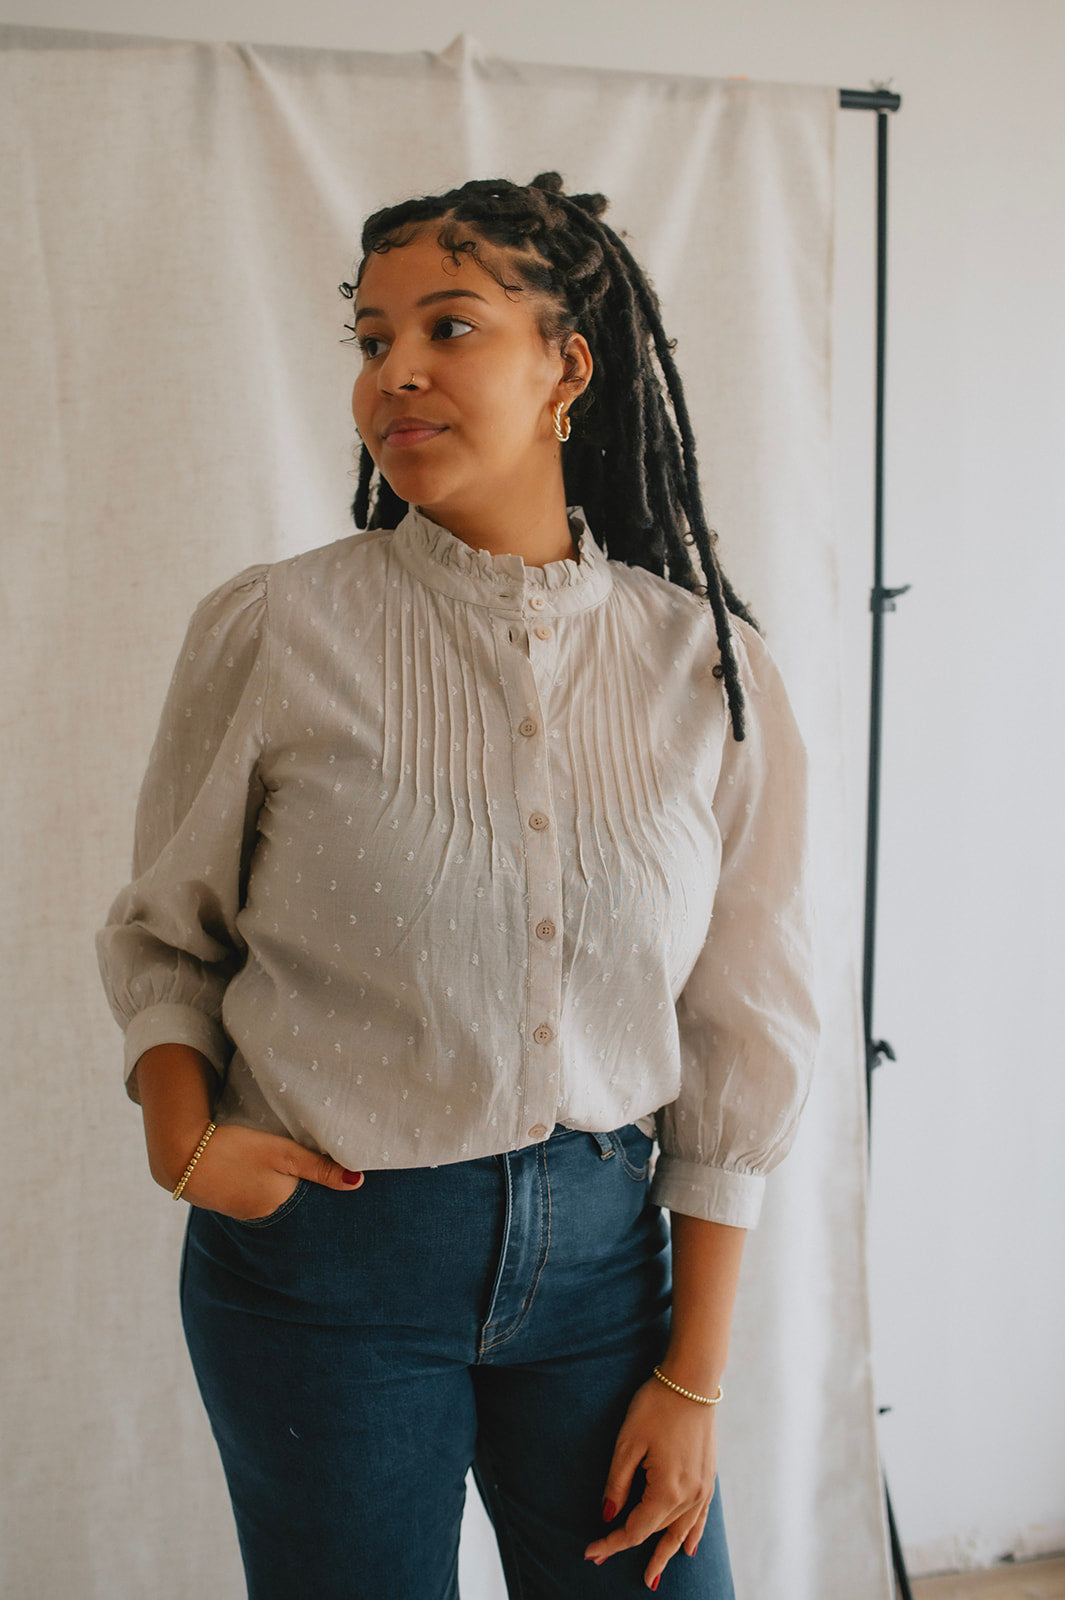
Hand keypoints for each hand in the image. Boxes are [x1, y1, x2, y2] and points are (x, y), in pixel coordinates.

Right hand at [170, 1124, 363, 1218]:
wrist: (178, 1155)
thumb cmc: (234, 1149)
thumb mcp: (282, 1153)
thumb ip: (320, 1167)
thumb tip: (358, 1182)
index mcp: (280, 1203)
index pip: (311, 1195)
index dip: (319, 1183)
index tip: (328, 1170)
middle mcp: (262, 1213)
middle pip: (291, 1196)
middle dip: (298, 1186)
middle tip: (300, 1164)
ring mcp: (241, 1210)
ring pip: (270, 1194)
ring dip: (275, 1182)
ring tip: (275, 1165)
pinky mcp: (224, 1200)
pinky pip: (250, 1193)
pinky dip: (255, 1182)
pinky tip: (252, 1169)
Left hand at [584, 1376, 718, 1589]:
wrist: (692, 1380)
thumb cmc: (656, 1405)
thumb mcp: (627, 1443)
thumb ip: (617, 1484)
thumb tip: (608, 1516)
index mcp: (667, 1490)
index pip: (635, 1529)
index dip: (611, 1543)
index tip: (590, 1552)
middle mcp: (689, 1496)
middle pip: (656, 1531)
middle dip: (629, 1546)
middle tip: (602, 1556)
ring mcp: (703, 1488)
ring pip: (681, 1532)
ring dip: (665, 1554)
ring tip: (652, 1577)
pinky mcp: (709, 1477)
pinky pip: (701, 1517)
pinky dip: (692, 1535)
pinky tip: (689, 1549)